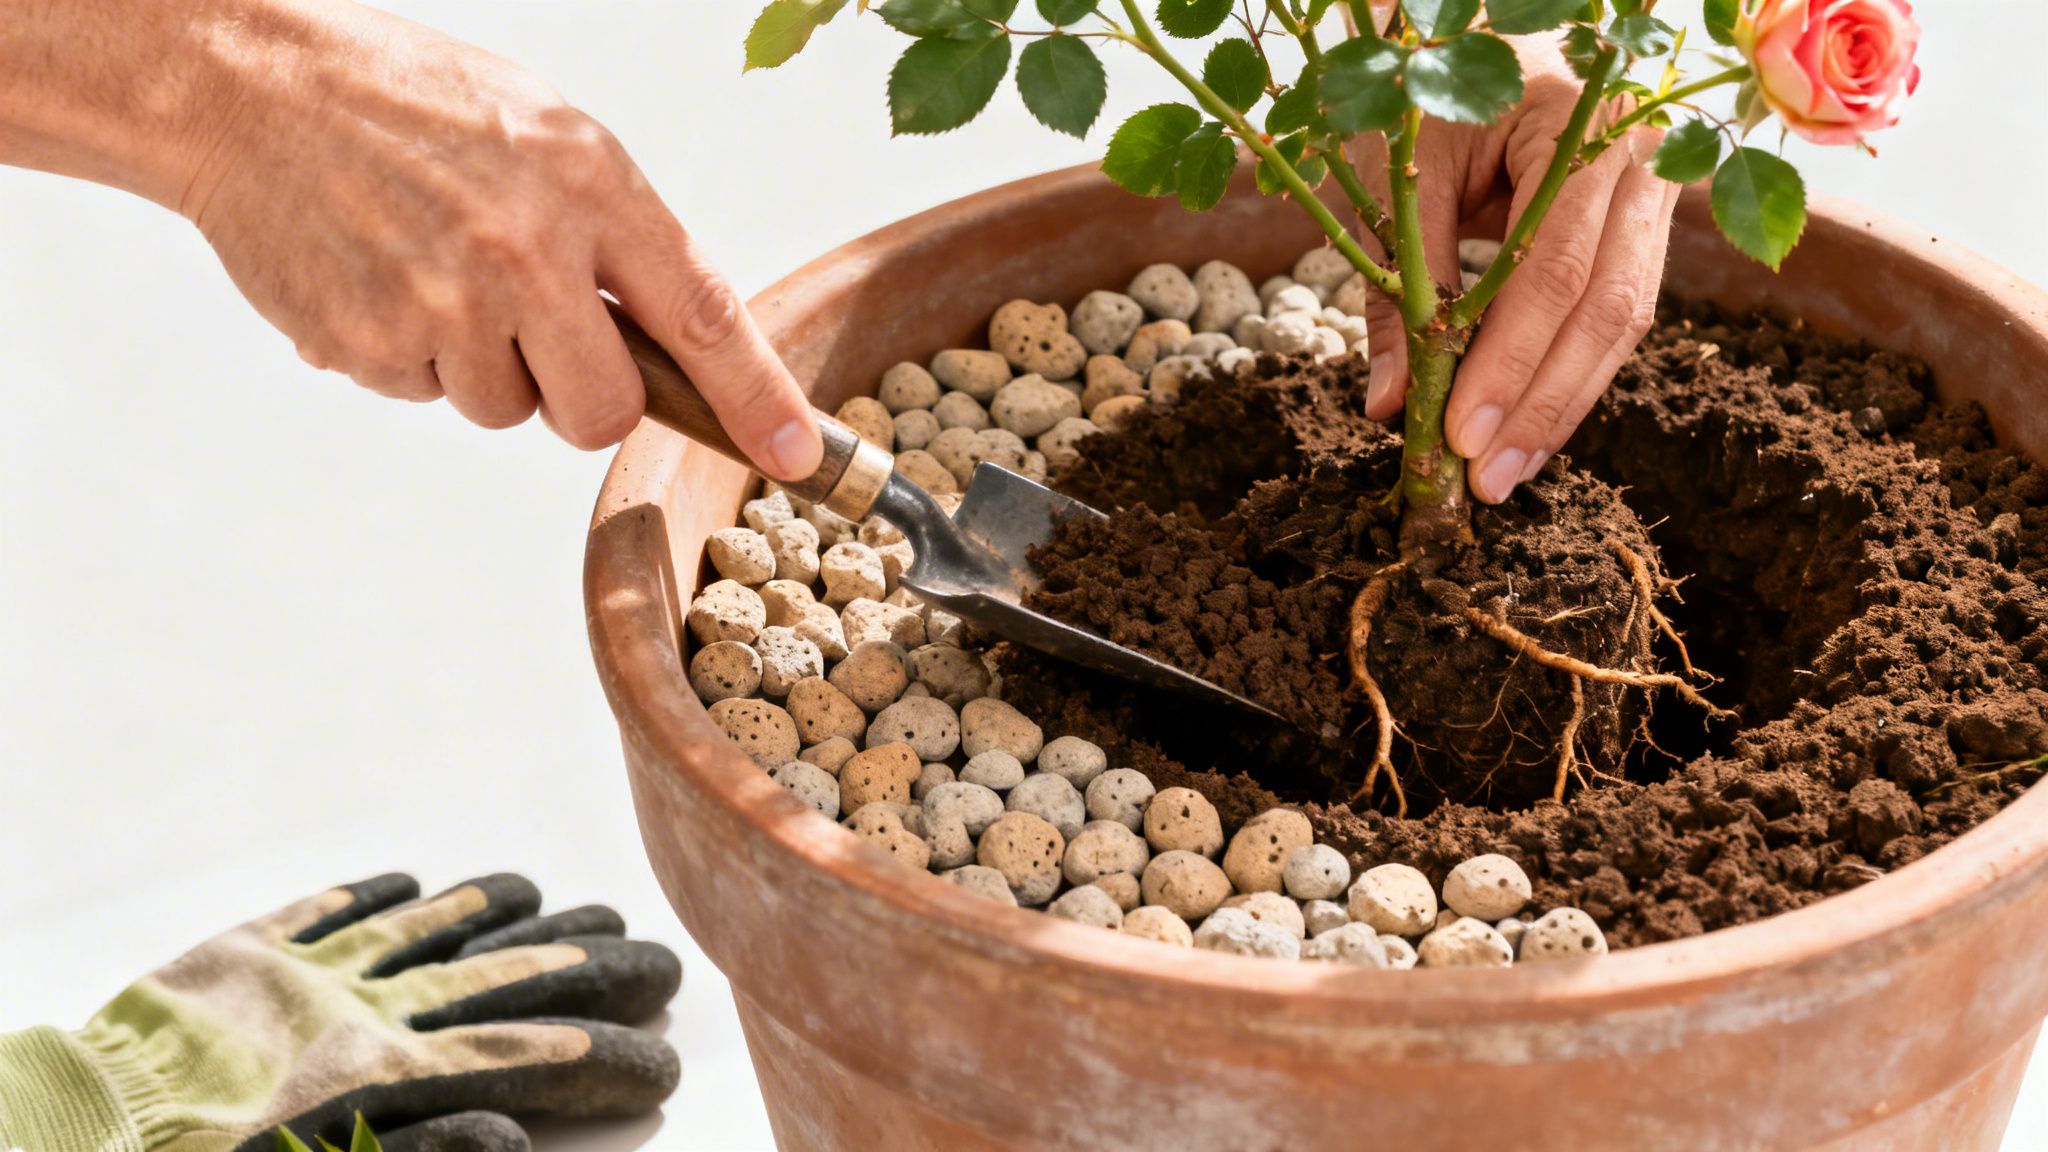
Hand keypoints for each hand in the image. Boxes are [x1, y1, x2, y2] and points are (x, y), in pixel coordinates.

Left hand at [0, 873, 681, 1151]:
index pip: (525, 1062)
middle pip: (502, 980)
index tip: (664, 1062)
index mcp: (384, 1078)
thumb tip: (515, 1131)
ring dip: (497, 913)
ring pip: (426, 930)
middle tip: (655, 958)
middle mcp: (362, 1012)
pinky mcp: (241, 959)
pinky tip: (410, 880)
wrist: (74, 1136)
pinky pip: (321, 913)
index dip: (603, 1060)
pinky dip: (373, 896)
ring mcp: (305, 976)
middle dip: (588, 970)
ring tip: (552, 896)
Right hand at [176, 1, 821, 471]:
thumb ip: (619, 234)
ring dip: (483, 365)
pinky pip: (424, 396)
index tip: (801, 458)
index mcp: (589, 185)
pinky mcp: (369, 343)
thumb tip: (683, 341)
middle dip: (583, 397)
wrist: (252, 87)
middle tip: (535, 330)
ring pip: (507, 411)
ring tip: (434, 269)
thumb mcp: (546, 135)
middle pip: (604, 410)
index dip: (758, 398)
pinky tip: (381, 276)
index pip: (703, 315)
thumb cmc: (414, 105)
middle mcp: (525, 250)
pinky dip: (409, 355)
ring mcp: (442, 304)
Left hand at [1351, 39, 1676, 504]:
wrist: (1486, 27)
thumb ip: (1398, 287)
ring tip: (1505, 472)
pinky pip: (1620, 311)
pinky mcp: (1648, 221)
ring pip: (1628, 318)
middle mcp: (1639, 152)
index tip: (1462, 436)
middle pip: (1609, 305)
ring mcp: (1656, 187)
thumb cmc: (1433, 89)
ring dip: (1563, 404)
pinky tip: (1529, 426)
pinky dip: (1571, 373)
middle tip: (1488, 479)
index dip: (1510, 362)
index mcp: (1578, 121)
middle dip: (1544, 402)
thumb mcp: (1403, 174)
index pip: (1552, 267)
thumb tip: (1390, 406)